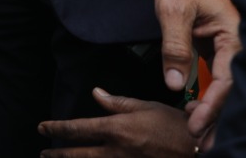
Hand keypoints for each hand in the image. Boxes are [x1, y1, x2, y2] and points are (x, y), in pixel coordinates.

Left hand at [38, 88, 196, 157]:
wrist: (201, 150)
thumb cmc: (176, 125)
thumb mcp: (145, 107)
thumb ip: (117, 103)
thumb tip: (95, 93)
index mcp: (116, 130)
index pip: (78, 129)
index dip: (57, 128)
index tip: (43, 127)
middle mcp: (117, 151)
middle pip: (78, 155)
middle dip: (58, 155)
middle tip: (44, 154)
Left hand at [155, 0, 239, 145]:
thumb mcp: (173, 12)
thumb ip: (174, 48)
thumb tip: (176, 85)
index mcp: (233, 36)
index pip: (227, 79)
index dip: (213, 105)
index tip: (197, 123)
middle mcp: (235, 45)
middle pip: (230, 88)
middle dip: (216, 116)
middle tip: (201, 141)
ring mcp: (226, 47)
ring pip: (224, 85)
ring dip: (212, 109)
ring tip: (198, 133)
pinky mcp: (215, 48)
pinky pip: (216, 76)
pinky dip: (208, 95)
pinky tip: (196, 112)